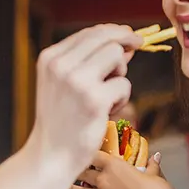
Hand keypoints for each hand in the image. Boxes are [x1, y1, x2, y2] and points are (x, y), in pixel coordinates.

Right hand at [28, 25, 141, 179]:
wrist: (50, 156)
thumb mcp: (62, 84)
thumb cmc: (60, 121)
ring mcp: (77, 82)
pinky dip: (122, 99)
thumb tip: (125, 43)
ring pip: (117, 55)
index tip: (130, 37)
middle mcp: (61, 65)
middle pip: (106, 37)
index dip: (114, 32)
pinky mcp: (94, 100)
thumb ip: (87, 61)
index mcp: (49, 58)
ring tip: (108, 97)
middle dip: (126, 41)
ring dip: (121, 74)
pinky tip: (107, 113)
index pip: (89, 32)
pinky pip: (124, 85)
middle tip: (138, 46)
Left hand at [67, 151, 168, 188]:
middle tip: (69, 170)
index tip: (80, 152)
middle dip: (76, 171)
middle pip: (83, 173)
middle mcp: (103, 180)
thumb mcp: (155, 175)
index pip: (94, 155)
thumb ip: (151, 165)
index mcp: (115, 166)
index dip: (86, 154)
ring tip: (65, 186)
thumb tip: (156, 156)